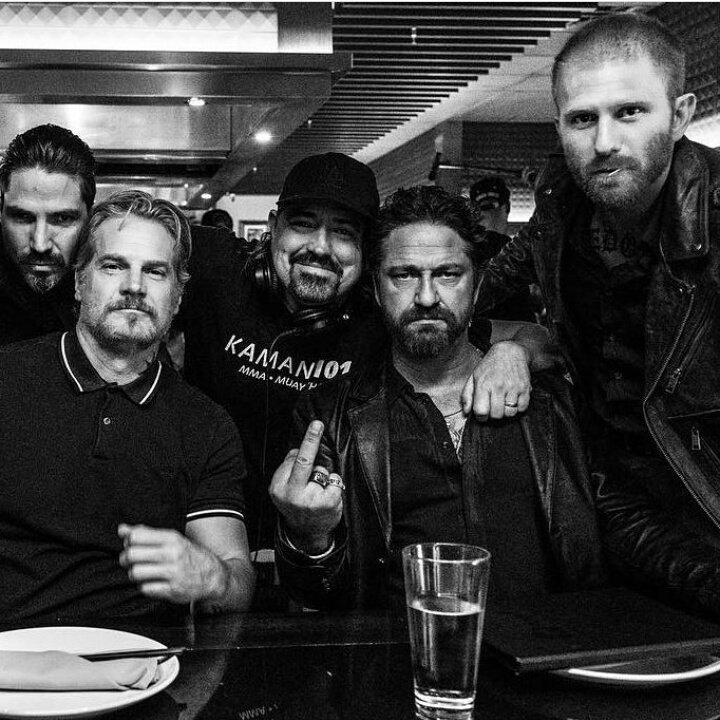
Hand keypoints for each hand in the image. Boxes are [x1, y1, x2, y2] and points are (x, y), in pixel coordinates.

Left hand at [118, 523, 227, 603]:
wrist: (212, 575)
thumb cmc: (187, 555)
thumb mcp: (171, 539)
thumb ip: (146, 533)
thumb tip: (122, 529)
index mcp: (172, 538)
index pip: (136, 536)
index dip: (128, 542)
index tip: (132, 546)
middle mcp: (173, 553)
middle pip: (132, 555)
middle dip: (126, 559)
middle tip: (130, 562)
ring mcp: (173, 572)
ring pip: (135, 573)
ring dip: (134, 574)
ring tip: (141, 573)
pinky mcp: (172, 590)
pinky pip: (145, 588)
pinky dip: (145, 586)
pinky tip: (152, 582)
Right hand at [269, 420, 342, 554]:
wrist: (306, 533)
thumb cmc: (296, 504)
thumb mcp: (284, 489)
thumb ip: (288, 468)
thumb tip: (298, 449)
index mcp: (278, 488)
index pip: (292, 460)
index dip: (306, 446)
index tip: (315, 425)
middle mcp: (292, 494)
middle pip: (303, 462)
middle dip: (311, 441)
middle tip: (318, 424)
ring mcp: (310, 500)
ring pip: (322, 472)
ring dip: (323, 477)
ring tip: (318, 492)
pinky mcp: (327, 504)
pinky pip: (334, 481)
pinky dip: (334, 485)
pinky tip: (327, 496)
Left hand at [461, 341, 530, 419]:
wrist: (510, 352)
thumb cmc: (490, 365)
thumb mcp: (474, 376)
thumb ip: (467, 395)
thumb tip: (466, 412)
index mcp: (484, 385)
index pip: (481, 411)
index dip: (480, 416)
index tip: (482, 413)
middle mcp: (499, 387)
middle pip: (496, 415)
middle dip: (493, 414)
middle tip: (493, 407)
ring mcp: (513, 388)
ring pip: (510, 413)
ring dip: (506, 412)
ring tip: (503, 402)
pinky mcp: (525, 388)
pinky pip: (522, 408)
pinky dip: (518, 408)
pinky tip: (513, 400)